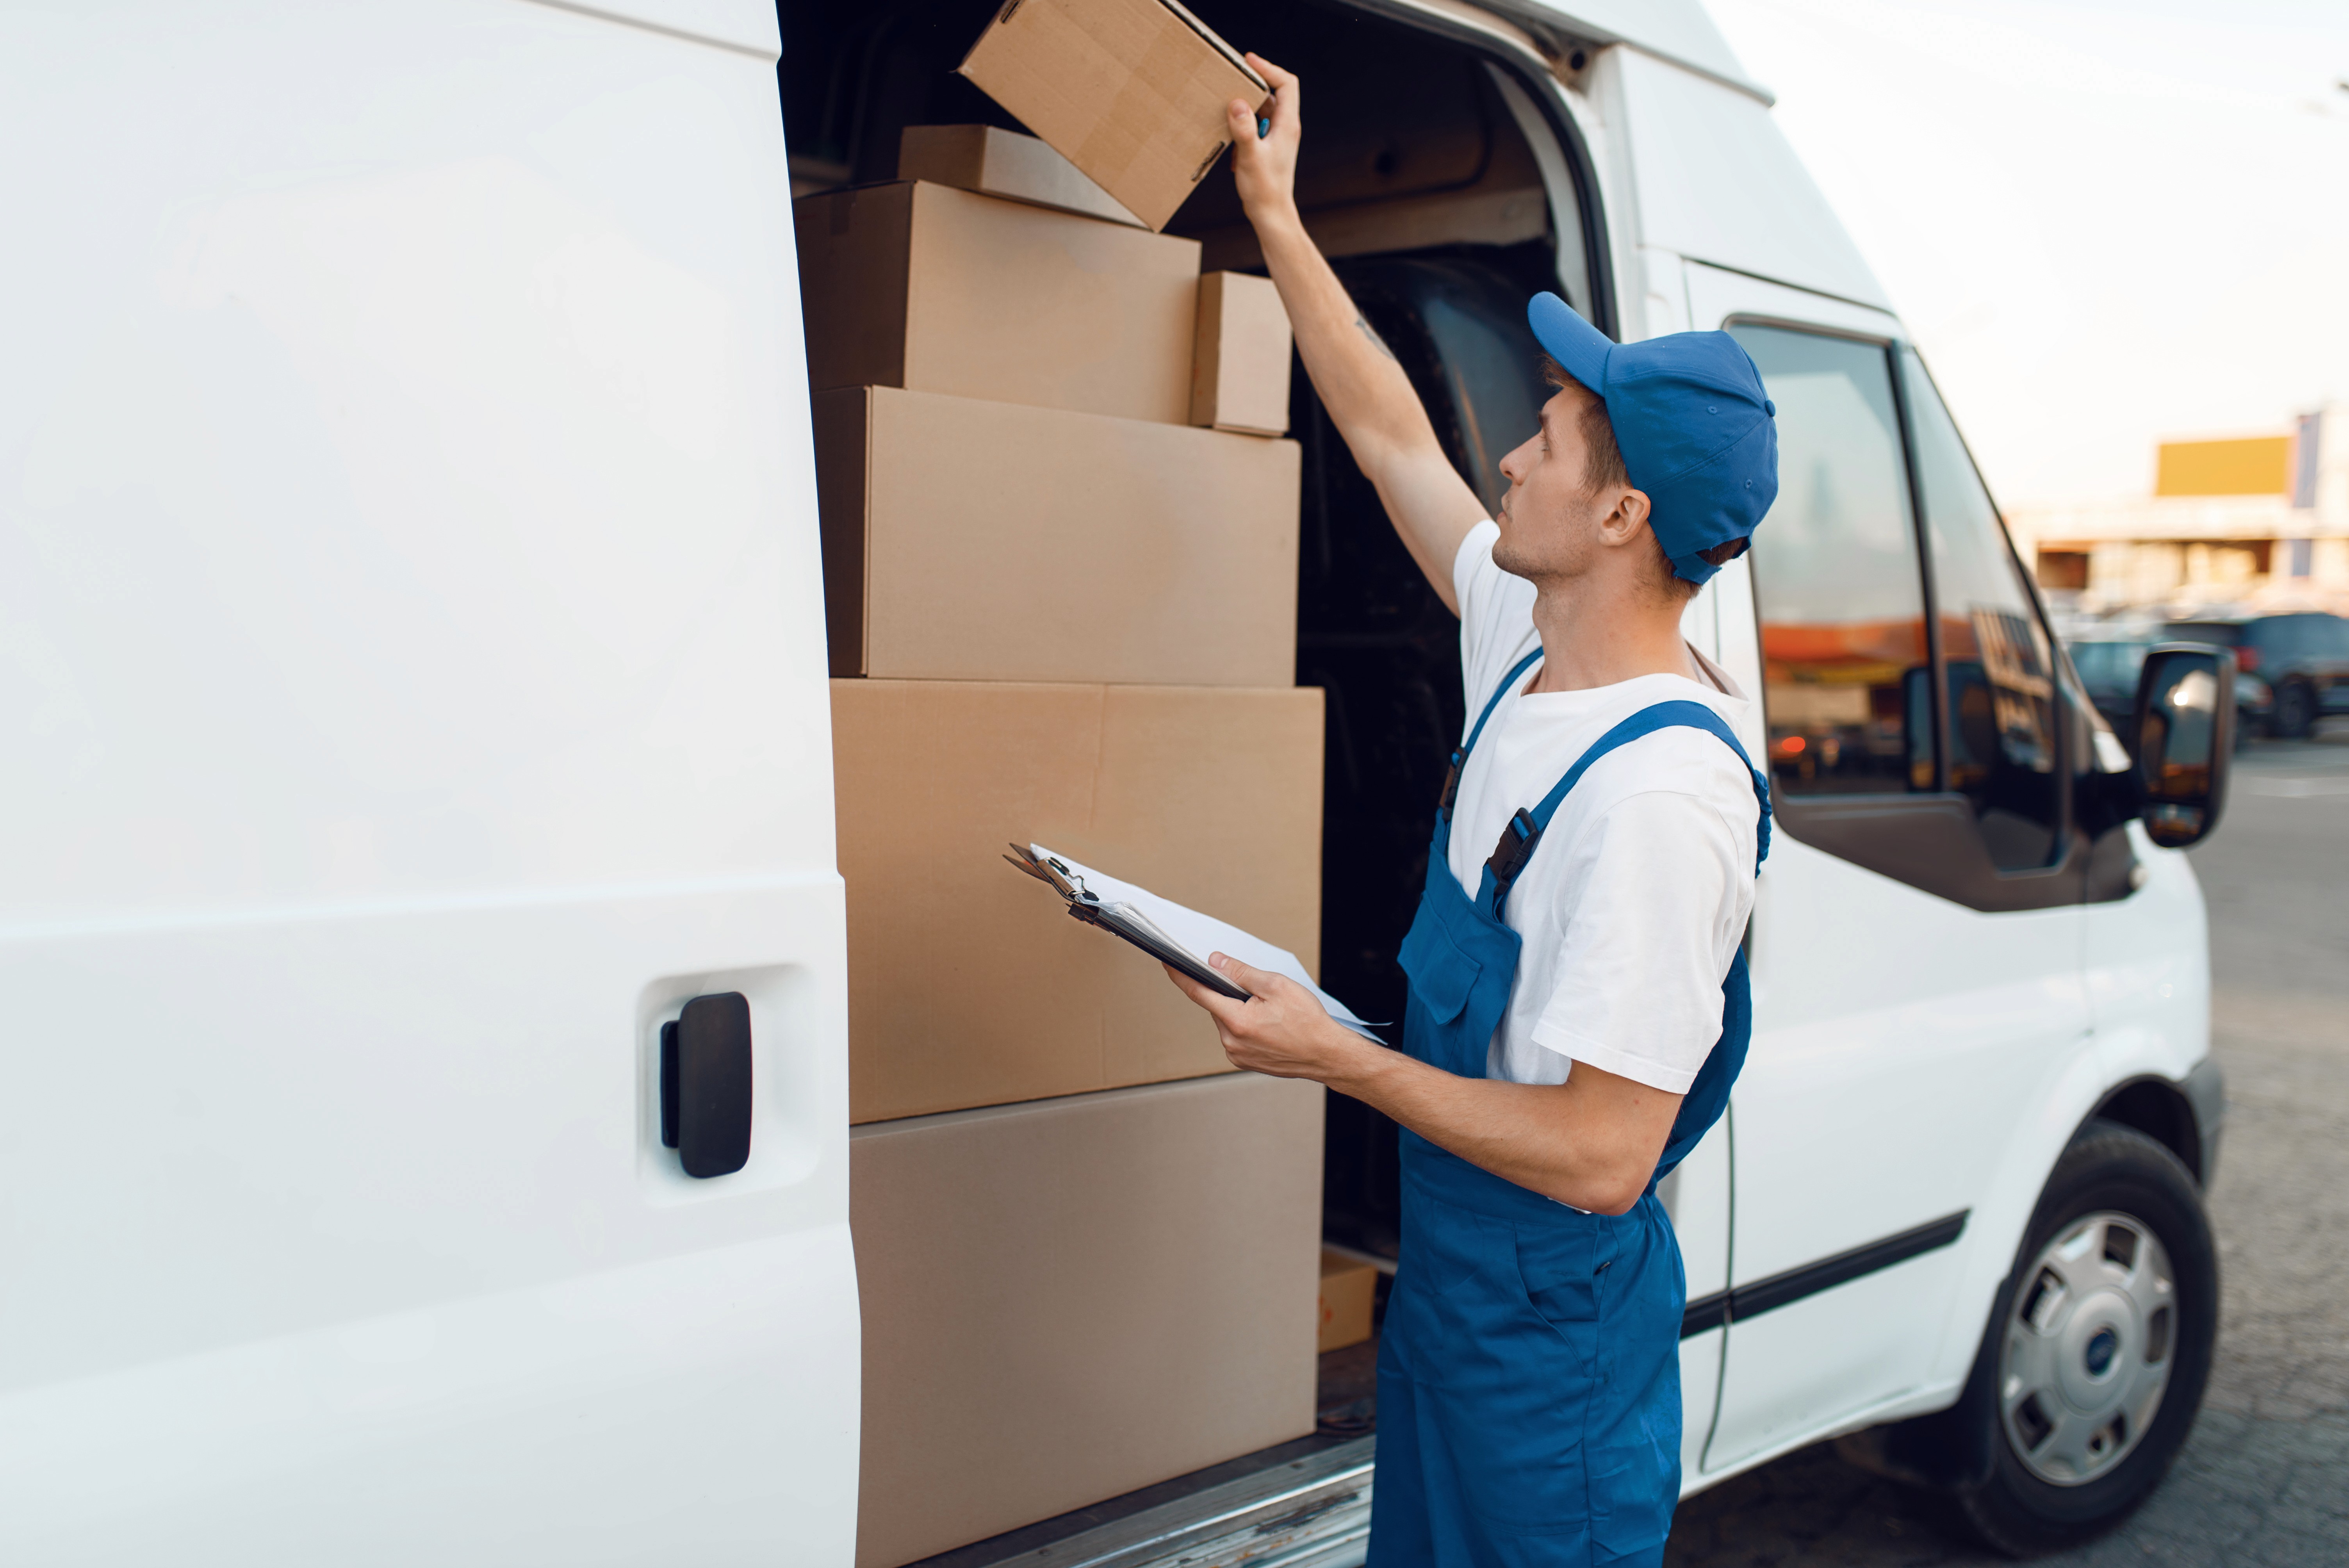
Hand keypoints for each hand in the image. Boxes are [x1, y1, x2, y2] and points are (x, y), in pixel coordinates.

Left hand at [1162, 952, 1368, 1081]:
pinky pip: (1236, 1036)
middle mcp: (1232, 1042)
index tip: (1168, 965)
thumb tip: (1216, 962)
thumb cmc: (1308, 1022)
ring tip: (1269, 1012)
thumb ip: (1242, 973)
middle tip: (1255, 990)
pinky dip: (1245, 1025)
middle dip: (1228, 993)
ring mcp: (1237, 1055)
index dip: (1181, 976)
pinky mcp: (1245, 1062)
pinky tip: (1269, 1025)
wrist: (1327, 1055)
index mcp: (1237, 1021)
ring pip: (1226, 1021)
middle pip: (1216, 1006)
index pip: (1199, 993)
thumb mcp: (1276, 985)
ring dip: (1239, 1011)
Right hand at [1225, 53, 1299, 225]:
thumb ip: (1244, 129)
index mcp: (1287, 125)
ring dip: (1244, 109)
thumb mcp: (1250, 157)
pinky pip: (1255, 127)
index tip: (1249, 61)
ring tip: (1226, 110)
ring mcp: (1277, 138)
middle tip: (1232, 78)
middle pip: (1273, 93)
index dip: (1269, 68)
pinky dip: (1242, 128)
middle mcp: (1285, 128)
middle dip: (1252, 85)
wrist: (1271, 215)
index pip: (1286, 84)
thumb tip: (1237, 103)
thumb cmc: (1265, 190)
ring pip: (1262, 110)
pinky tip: (1232, 143)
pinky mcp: (1267, 147)